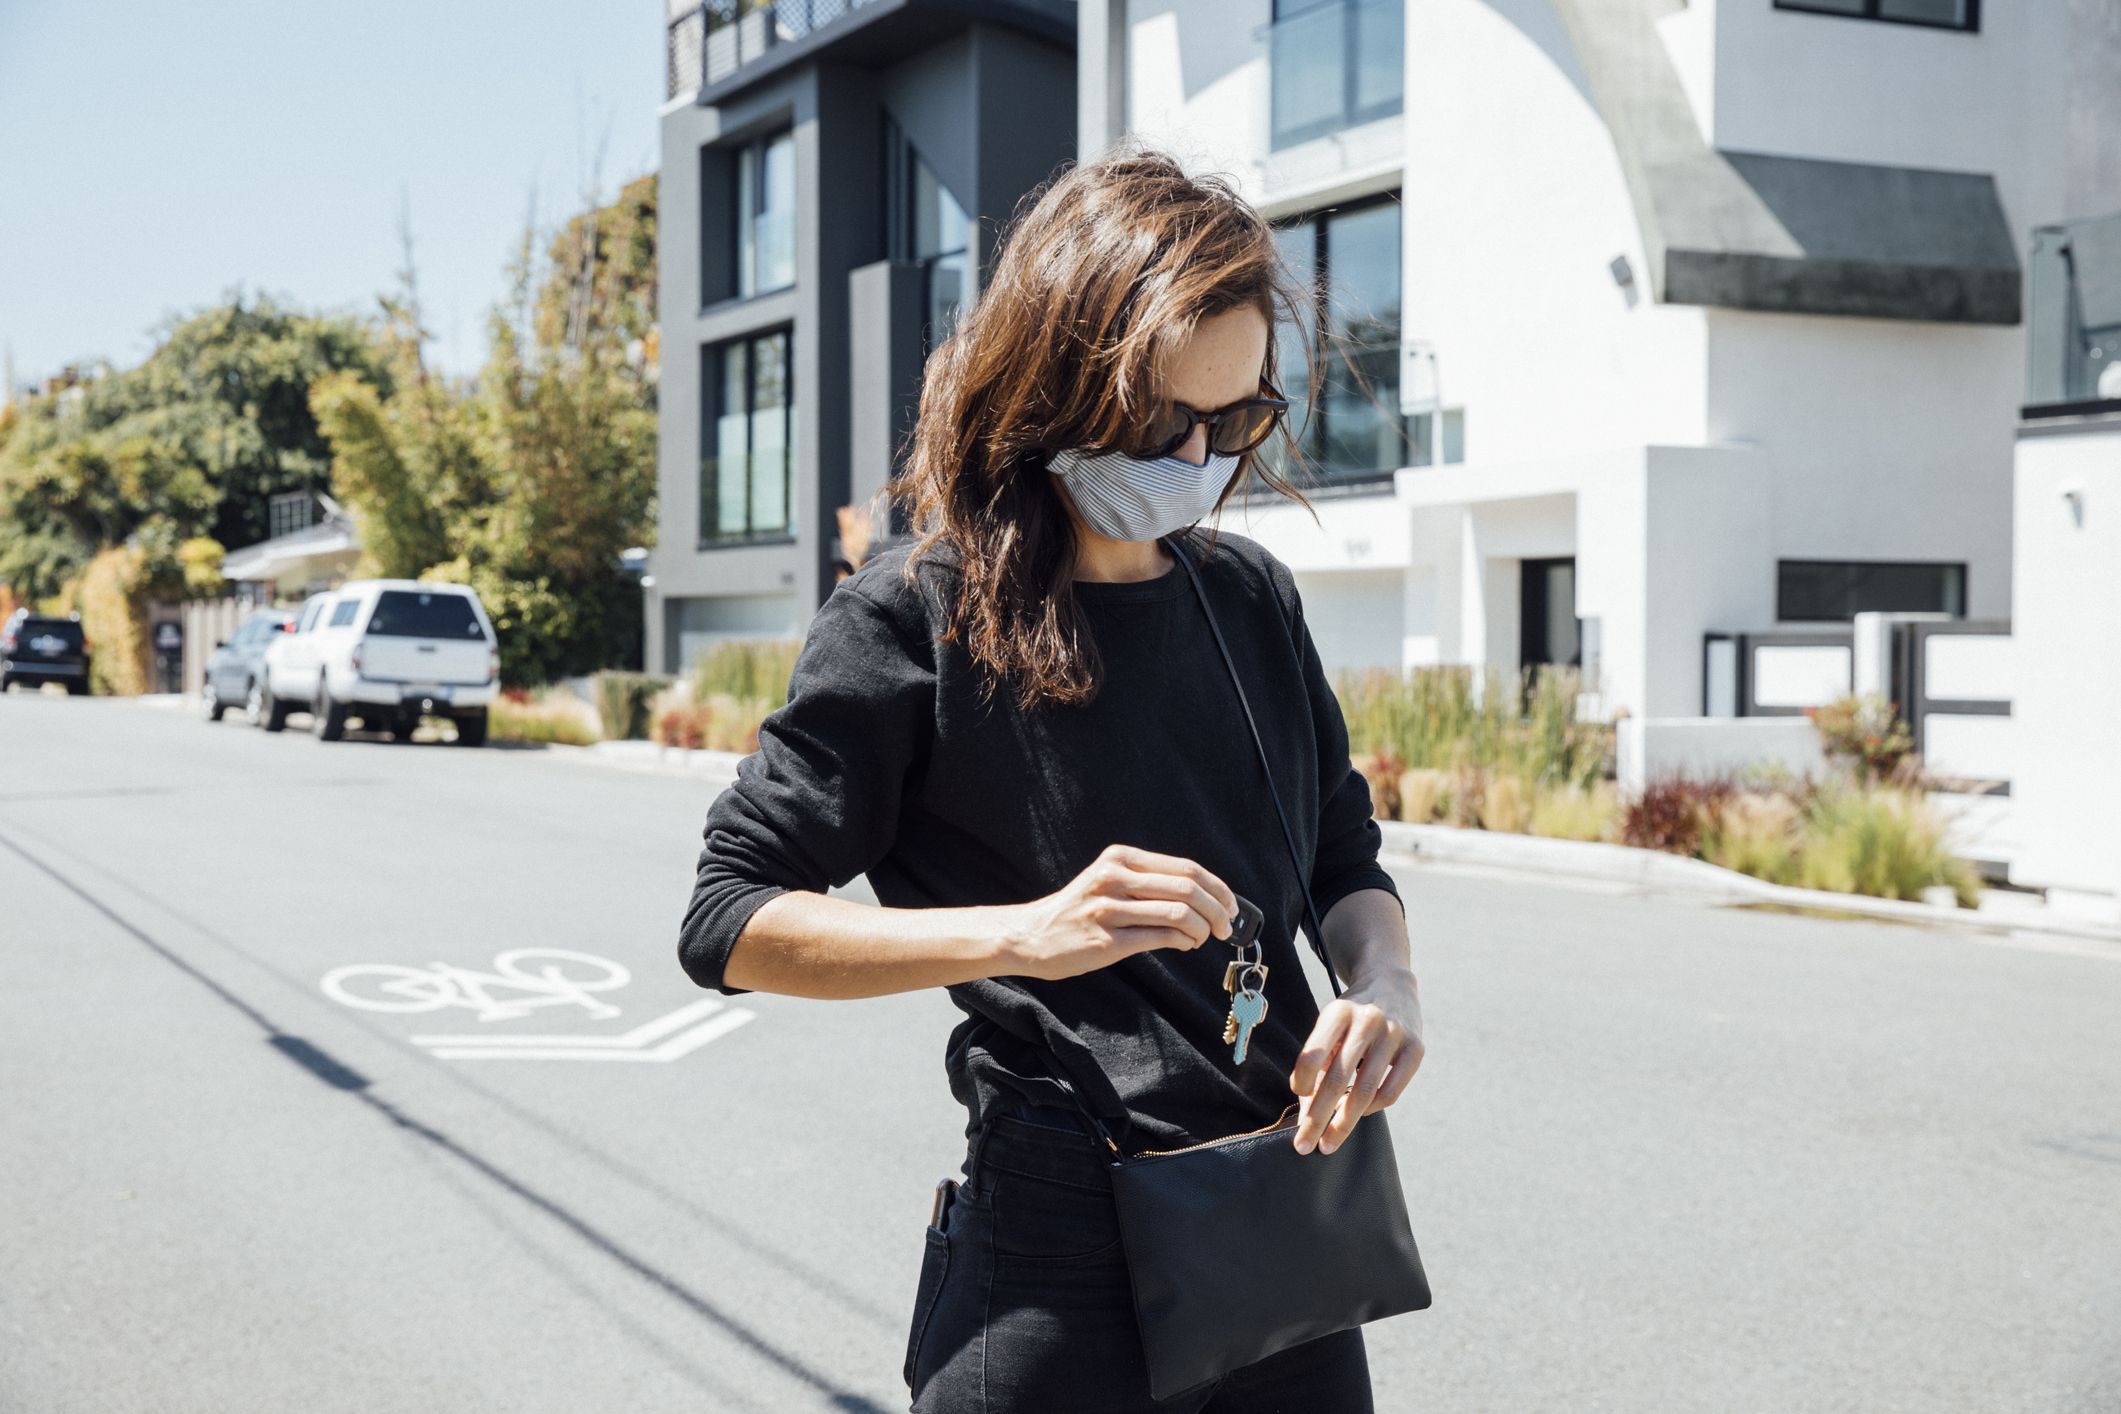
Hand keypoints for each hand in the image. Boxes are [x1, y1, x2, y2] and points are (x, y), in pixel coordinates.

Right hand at [1002, 843, 1235, 981]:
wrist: (1030, 935)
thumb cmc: (1078, 910)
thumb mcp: (1109, 880)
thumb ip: (1149, 882)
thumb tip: (1203, 897)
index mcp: (1120, 858)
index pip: (1185, 868)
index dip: (1217, 887)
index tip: (1230, 905)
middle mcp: (1114, 878)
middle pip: (1187, 888)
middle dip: (1217, 910)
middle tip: (1225, 927)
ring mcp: (1109, 909)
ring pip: (1179, 914)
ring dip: (1202, 929)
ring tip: (1201, 938)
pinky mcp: (1107, 941)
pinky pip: (1160, 938)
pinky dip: (1182, 942)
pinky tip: (1183, 945)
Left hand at [1290, 966, 1423, 1154]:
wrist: (1392, 983)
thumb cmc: (1351, 1015)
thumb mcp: (1329, 1024)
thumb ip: (1317, 1061)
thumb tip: (1305, 1112)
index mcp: (1338, 1011)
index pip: (1312, 1054)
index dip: (1302, 1081)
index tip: (1297, 1097)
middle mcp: (1366, 1020)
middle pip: (1336, 1079)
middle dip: (1317, 1117)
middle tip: (1302, 1145)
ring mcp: (1395, 1034)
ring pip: (1365, 1091)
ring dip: (1344, 1123)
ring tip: (1328, 1142)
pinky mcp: (1416, 1048)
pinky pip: (1391, 1091)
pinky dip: (1372, 1109)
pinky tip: (1360, 1114)